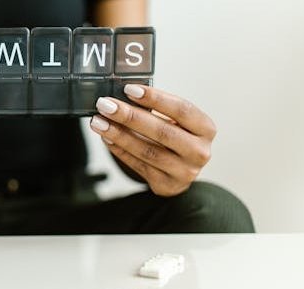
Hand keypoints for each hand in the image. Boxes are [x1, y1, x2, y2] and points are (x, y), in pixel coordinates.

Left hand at [89, 85, 215, 196]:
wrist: (181, 170)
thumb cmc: (177, 136)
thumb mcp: (176, 121)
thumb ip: (156, 108)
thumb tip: (123, 95)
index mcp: (205, 128)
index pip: (181, 109)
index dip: (155, 98)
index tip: (128, 89)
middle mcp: (199, 151)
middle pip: (162, 131)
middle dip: (129, 116)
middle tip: (105, 104)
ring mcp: (184, 171)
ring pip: (147, 151)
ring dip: (118, 134)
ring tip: (98, 121)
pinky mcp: (166, 184)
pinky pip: (138, 165)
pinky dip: (119, 150)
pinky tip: (105, 137)